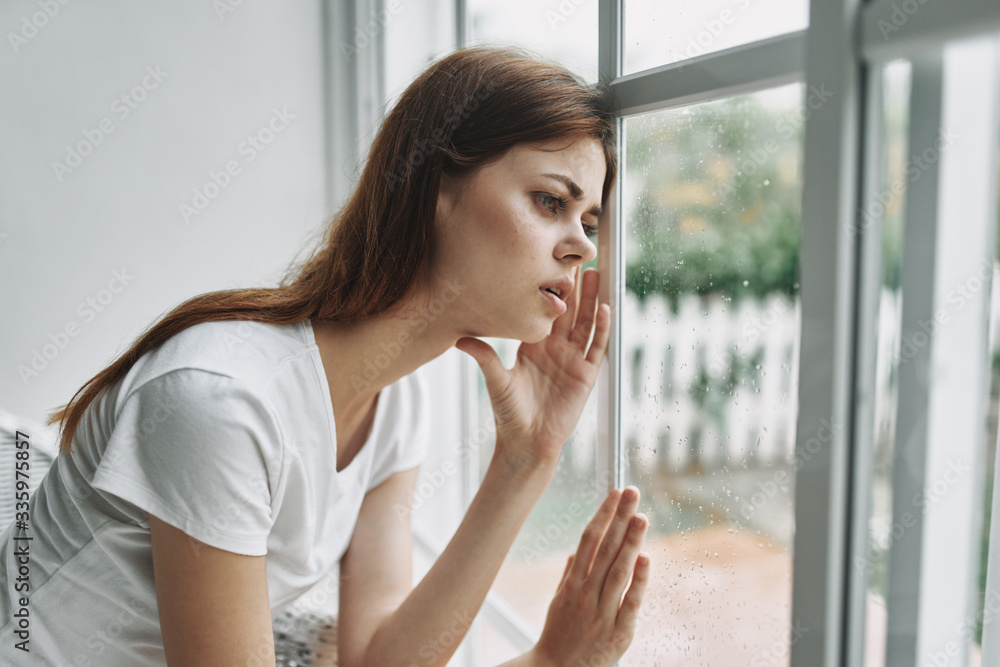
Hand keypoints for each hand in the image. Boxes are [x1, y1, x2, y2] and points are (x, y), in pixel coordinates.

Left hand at [454, 266, 609, 470]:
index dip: (551, 290)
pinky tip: (605, 309)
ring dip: (592, 301)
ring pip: (586, 324)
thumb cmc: (509, 413)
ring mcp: (573, 361)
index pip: (545, 312)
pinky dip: (602, 328)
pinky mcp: (586, 375)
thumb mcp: (496, 380)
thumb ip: (484, 356)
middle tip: (581, 260)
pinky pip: (597, 347)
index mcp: (533, 346)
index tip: (551, 264)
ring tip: (598, 276)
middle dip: (577, 287)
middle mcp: (555, 350)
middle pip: (570, 312)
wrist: (526, 442)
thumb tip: (459, 338)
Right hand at [530, 487, 649, 666]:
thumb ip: (569, 575)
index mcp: (572, 583)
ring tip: (641, 516)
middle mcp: (586, 593)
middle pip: (605, 548)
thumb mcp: (558, 602)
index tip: (614, 493)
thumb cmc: (558, 637)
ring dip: (630, 541)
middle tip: (632, 492)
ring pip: (618, 570)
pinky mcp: (618, 633)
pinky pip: (630, 602)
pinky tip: (646, 558)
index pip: (589, 539)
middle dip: (620, 518)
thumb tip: (578, 552)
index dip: (603, 514)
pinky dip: (639, 580)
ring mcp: (602, 612)